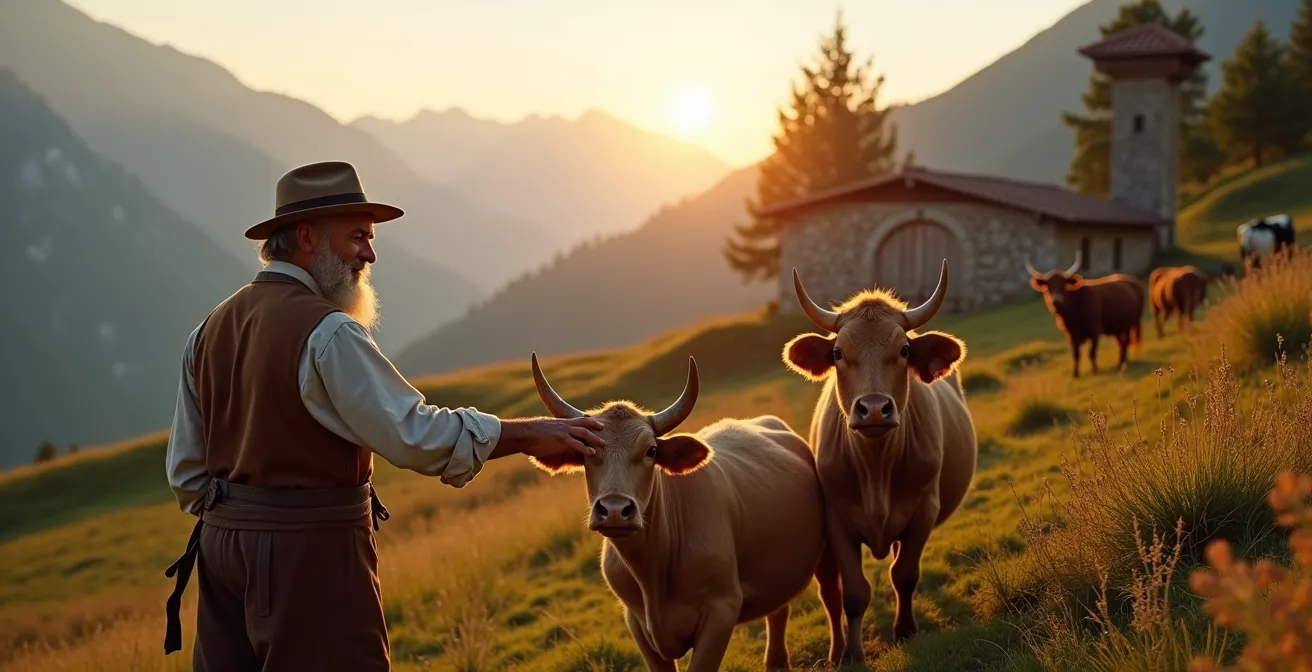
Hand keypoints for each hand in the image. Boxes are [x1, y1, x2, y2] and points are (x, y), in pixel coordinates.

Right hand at [490, 416, 605, 460]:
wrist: (522, 434)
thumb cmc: (527, 435)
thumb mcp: (541, 432)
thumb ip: (548, 435)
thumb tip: (548, 442)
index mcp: (559, 422)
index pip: (577, 420)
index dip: (587, 421)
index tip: (595, 423)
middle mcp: (563, 425)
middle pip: (584, 423)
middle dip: (595, 426)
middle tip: (604, 429)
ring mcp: (563, 431)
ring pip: (584, 433)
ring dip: (594, 438)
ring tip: (603, 444)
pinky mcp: (561, 440)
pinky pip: (577, 444)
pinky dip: (585, 449)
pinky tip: (592, 453)